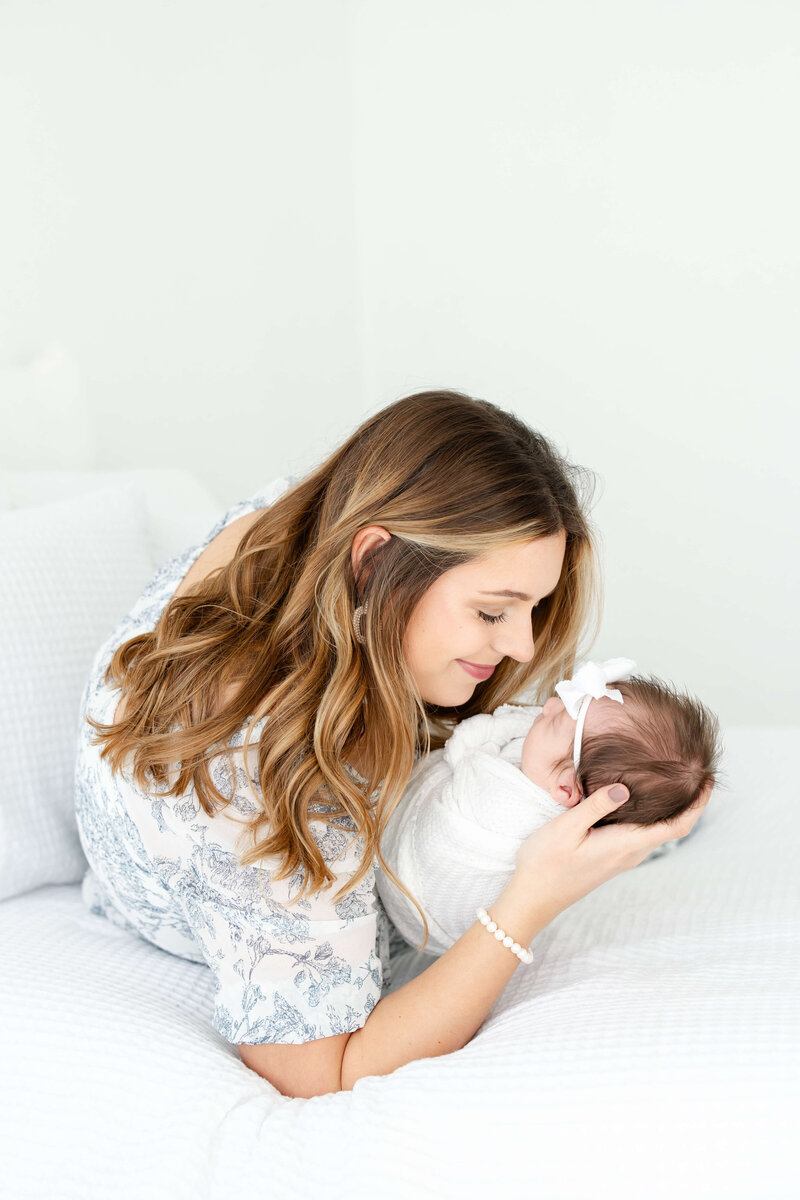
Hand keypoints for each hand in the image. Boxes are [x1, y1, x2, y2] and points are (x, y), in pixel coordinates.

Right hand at [513, 780, 712, 919]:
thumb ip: (596, 806)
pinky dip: (653, 814)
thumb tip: (624, 787)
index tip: (708, 780)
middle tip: (695, 771)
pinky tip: (641, 798)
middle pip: (674, 827)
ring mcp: (622, 856)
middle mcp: (631, 852)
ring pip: (659, 830)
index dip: (698, 804)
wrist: (534, 897)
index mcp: (626, 845)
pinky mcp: (612, 856)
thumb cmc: (546, 863)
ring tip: (674, 779)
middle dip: (691, 802)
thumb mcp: (566, 828)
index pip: (677, 826)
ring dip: (673, 808)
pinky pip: (643, 833)